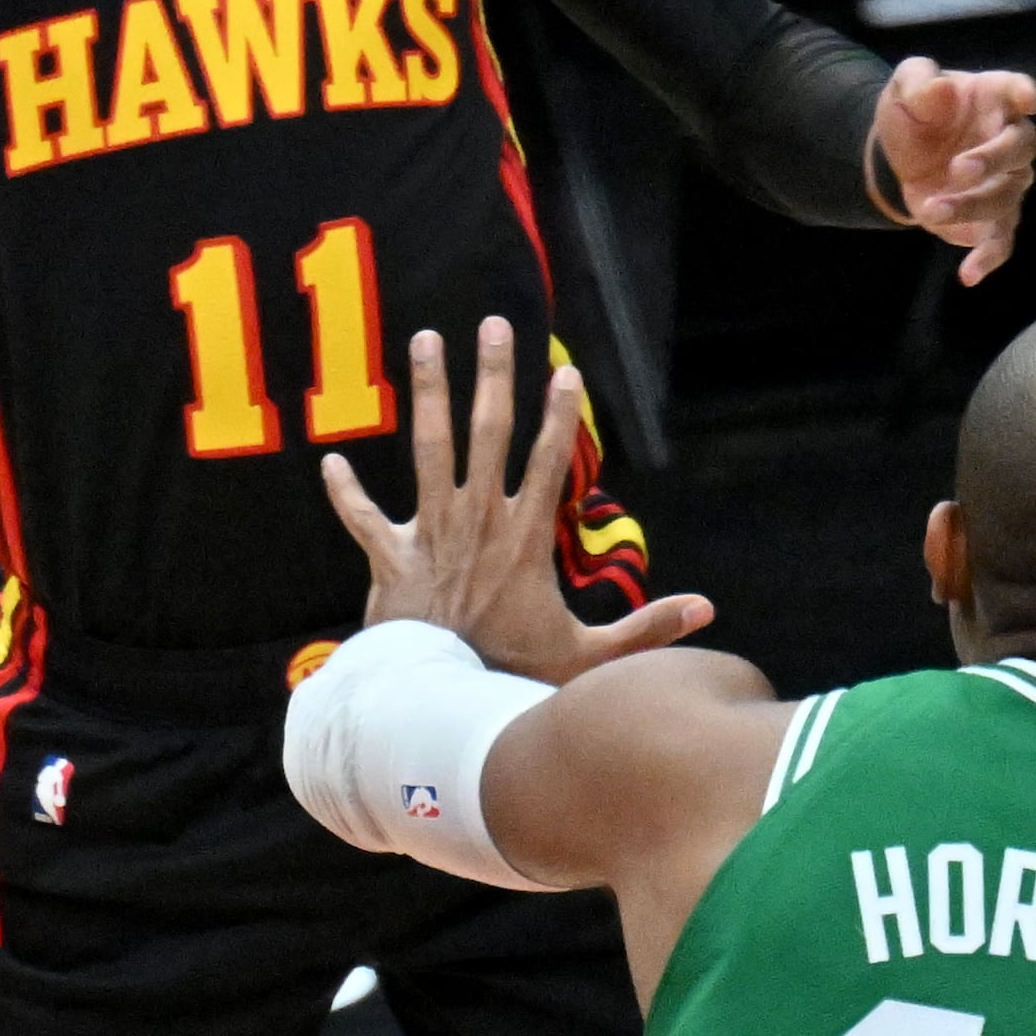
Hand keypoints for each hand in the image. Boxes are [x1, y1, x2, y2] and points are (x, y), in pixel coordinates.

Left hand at [320, 318, 712, 685]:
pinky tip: (328, 462)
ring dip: (427, 393)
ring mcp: (430, 537)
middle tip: (493, 325)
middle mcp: (476, 525)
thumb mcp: (590, 658)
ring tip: (426, 339)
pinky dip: (344, 494)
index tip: (565, 372)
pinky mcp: (389, 560)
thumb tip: (707, 608)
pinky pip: (361, 520)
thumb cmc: (516, 681)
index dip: (557, 417)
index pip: (546, 464)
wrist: (445, 710)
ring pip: (428, 449)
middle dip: (492, 377)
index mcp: (524, 541)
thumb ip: (646, 629)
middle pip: (487, 435)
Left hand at [871, 56, 1035, 284]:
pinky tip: (969, 274)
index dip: (1023, 93)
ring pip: (1007, 196)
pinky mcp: (993, 217)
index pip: (1016, 89)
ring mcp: (1006, 181)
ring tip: (930, 210)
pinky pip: (1002, 240)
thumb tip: (942, 89)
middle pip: (1021, 148)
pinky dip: (988, 257)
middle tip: (959, 169)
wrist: (898, 153)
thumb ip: (919, 80)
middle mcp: (1008, 138)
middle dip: (994, 159)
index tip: (1027, 100)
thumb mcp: (904, 87)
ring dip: (971, 205)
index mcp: (992, 97)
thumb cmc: (913, 111)